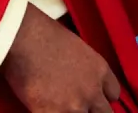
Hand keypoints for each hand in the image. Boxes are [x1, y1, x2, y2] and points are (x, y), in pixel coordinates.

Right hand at [0, 4, 121, 112]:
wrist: (23, 38)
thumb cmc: (44, 33)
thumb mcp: (75, 46)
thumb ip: (83, 67)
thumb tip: (75, 76)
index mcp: (99, 70)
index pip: (114, 93)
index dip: (101, 95)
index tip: (92, 95)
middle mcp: (92, 91)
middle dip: (92, 110)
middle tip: (77, 104)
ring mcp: (74, 106)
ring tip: (59, 105)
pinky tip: (43, 108)